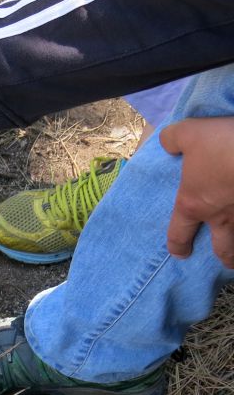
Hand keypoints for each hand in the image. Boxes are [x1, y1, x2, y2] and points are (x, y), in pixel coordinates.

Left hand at [160, 116, 233, 267]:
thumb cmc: (223, 143)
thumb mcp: (190, 132)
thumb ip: (173, 139)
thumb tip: (167, 143)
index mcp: (194, 204)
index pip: (178, 232)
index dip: (177, 245)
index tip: (179, 253)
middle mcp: (222, 217)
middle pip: (222, 247)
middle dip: (225, 257)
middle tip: (226, 262)